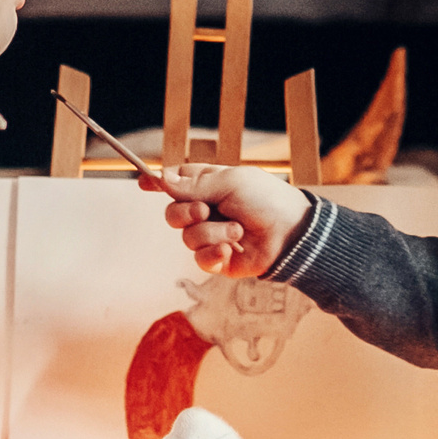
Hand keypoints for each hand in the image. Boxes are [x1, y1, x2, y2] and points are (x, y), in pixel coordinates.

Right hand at [149, 163, 313, 277]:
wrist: (292, 234)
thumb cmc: (267, 200)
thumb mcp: (230, 182)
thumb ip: (194, 184)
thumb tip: (162, 178)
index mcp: (211, 185)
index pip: (177, 182)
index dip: (160, 183)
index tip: (144, 182)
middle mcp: (208, 211)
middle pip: (173, 213)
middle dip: (185, 212)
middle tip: (205, 210)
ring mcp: (212, 236)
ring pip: (186, 237)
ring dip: (211, 233)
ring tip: (238, 230)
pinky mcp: (218, 260)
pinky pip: (199, 259)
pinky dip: (214, 253)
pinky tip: (231, 250)